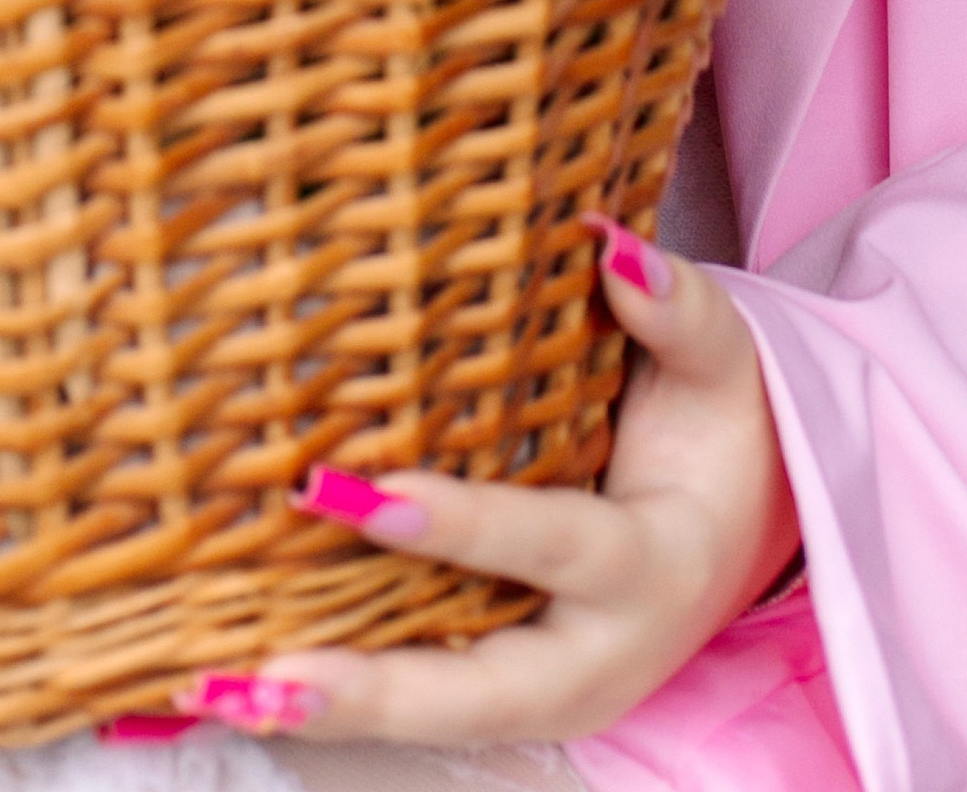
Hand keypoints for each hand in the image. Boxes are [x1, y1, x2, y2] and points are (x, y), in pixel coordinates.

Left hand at [153, 220, 799, 748]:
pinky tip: (227, 687)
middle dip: (373, 689)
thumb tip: (605, 244)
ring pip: (436, 722)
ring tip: (219, 689)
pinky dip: (326, 703)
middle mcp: (600, 656)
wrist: (746, 535)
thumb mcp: (720, 364)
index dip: (461, 526)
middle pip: (484, 693)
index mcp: (654, 566)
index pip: (554, 546)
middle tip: (265, 672)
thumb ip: (673, 310)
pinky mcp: (502, 698)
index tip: (354, 497)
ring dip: (327, 712)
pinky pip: (414, 711)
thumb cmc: (720, 435)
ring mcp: (549, 694)